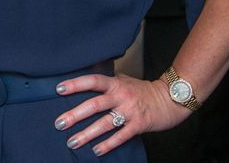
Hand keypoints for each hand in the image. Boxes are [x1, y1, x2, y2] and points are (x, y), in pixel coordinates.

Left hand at [52, 73, 189, 156]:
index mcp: (115, 83)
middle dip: (75, 115)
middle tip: (59, 123)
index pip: (92, 81)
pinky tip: (96, 150)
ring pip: (105, 123)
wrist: (169, 99)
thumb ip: (106, 80)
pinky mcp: (139, 125)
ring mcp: (130, 111)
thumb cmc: (142, 90)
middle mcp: (121, 96)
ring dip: (87, 134)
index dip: (76, 84)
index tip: (59, 89)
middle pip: (94, 104)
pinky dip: (108, 144)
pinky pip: (121, 136)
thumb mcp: (124, 80)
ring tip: (72, 142)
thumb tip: (85, 78)